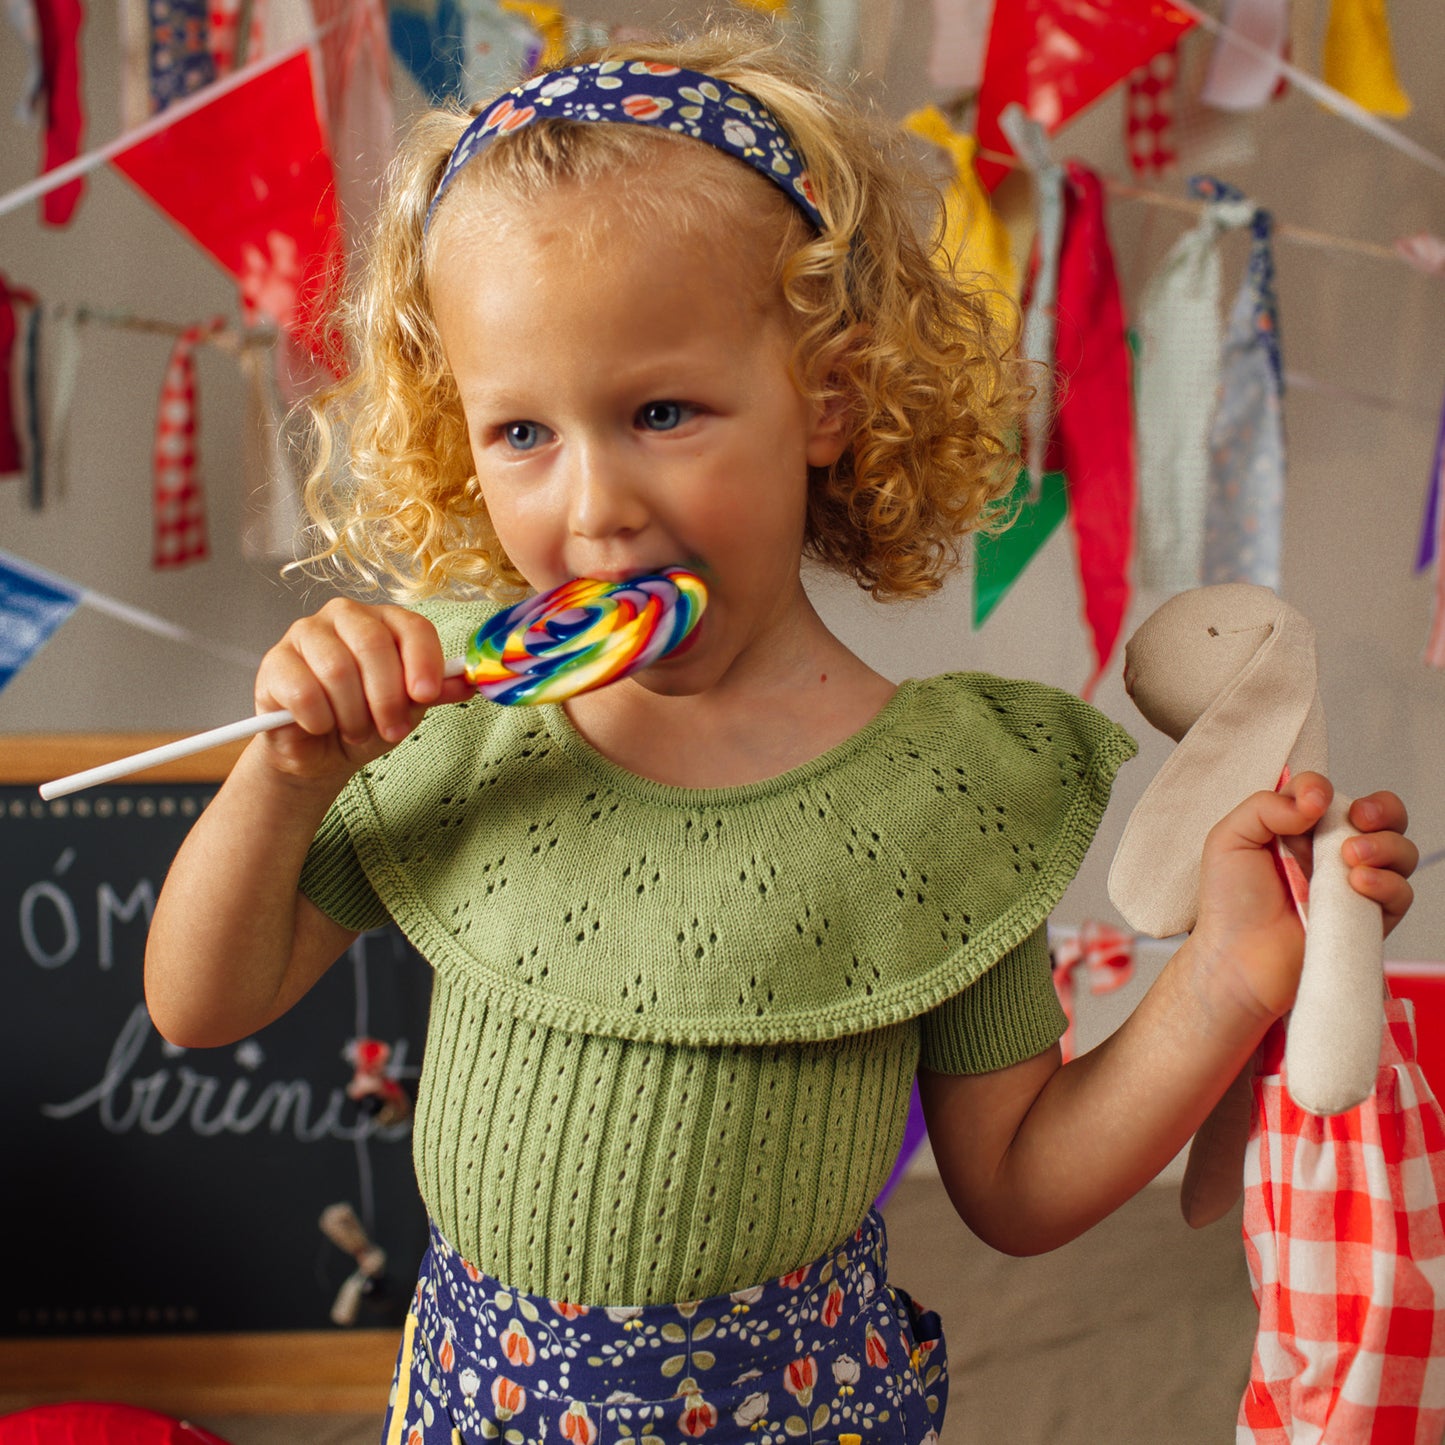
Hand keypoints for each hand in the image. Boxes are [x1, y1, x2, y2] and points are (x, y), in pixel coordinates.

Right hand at [254, 600, 474, 784]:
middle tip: (391, 730)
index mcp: (385, 621)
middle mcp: (344, 616)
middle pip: (373, 644)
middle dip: (386, 697)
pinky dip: (319, 719)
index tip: (426, 696)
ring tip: (355, 732)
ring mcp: (305, 634)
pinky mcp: (274, 662)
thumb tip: (471, 682)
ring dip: (352, 714)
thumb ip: (436, 691)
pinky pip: (303, 691)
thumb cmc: (368, 721)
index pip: (412, 627)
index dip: (423, 661)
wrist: (320, 753)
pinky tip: (320, 727)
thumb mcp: (409, 708)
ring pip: (337, 669)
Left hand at [1192, 773, 1416, 1020]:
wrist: (1237, 960)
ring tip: (1351, 858)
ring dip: (1385, 847)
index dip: (1326, 791)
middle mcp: (1331, 853)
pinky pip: (1401, 895)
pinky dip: (1387, 884)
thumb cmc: (1230, 903)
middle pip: (1383, 817)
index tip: (1312, 801)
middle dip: (1383, 809)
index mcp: (1299, 829)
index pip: (1330, 796)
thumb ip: (1267, 806)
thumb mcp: (1231, 840)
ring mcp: (1353, 885)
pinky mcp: (1368, 919)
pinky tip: (1360, 885)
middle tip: (1360, 819)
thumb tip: (1316, 796)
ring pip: (1400, 852)